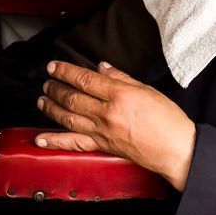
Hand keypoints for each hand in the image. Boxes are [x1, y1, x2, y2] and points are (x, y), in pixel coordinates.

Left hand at [36, 60, 196, 191]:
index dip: (65, 71)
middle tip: (46, 80)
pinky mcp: (102, 146)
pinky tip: (40, 137)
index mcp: (119, 94)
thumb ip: (121, 78)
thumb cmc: (167, 118)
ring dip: (51, 107)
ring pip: (68, 117)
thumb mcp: (146, 89)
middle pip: (72, 97)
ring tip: (42, 98)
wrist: (175, 148)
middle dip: (55, 87)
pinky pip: (74, 143)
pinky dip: (55, 141)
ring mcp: (102, 131)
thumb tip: (102, 67)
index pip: (85, 79)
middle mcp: (107, 112)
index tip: (54, 66)